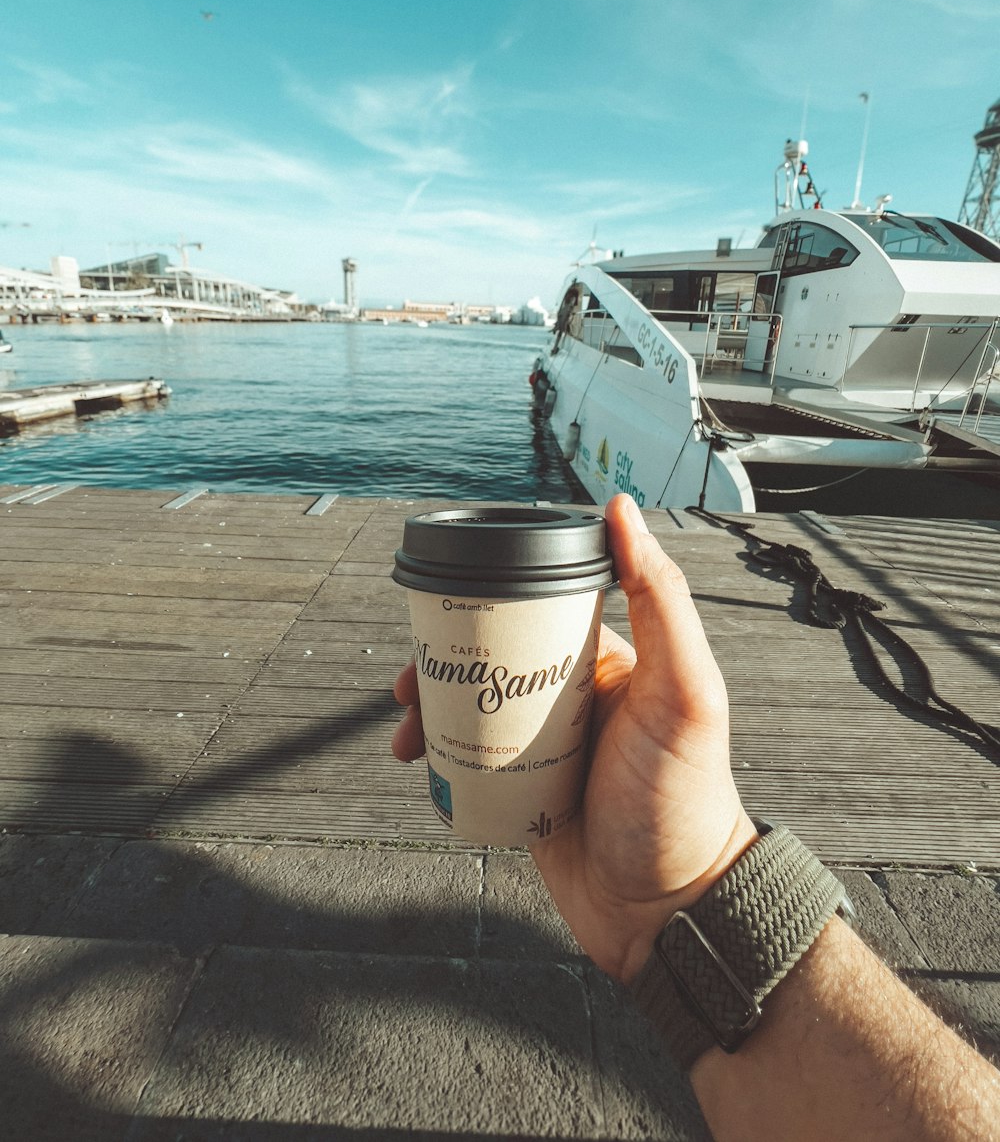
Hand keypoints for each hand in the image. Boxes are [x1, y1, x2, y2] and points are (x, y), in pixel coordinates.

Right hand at [391, 492, 756, 983]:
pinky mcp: (526, 796)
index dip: (485, 607)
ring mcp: (547, 750)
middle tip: (406, 683)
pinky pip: (471, 764)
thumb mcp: (681, 692)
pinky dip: (438, 760)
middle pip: (490, 662)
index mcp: (608, 663)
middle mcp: (574, 700)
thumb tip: (622, 511)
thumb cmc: (685, 803)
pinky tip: (420, 768)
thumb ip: (660, 600)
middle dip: (441, 665)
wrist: (669, 913)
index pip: (536, 612)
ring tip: (405, 734)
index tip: (443, 615)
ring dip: (430, 714)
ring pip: (472, 712)